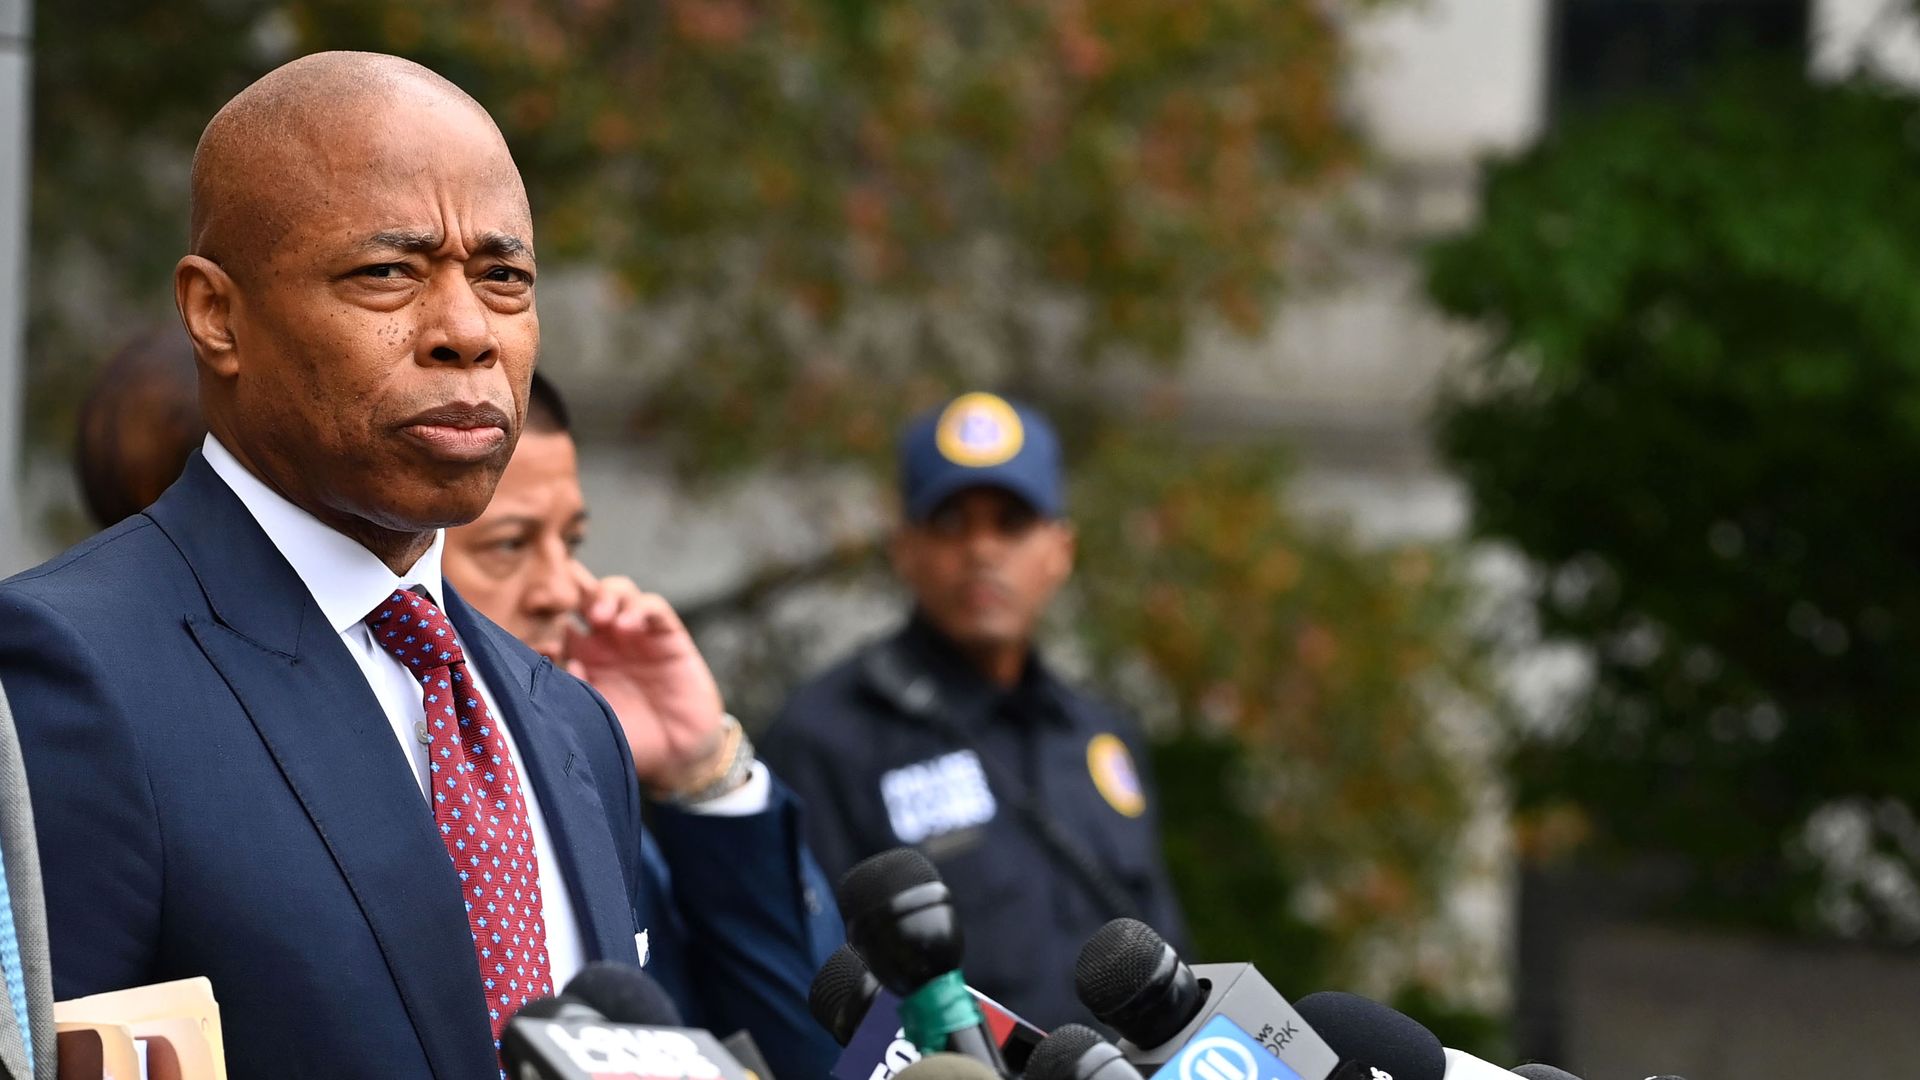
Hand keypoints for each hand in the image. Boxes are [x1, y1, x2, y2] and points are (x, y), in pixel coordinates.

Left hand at [560, 564, 729, 791]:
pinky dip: (639, 608)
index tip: (538, 636)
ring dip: (606, 595)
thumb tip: (559, 661)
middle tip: (568, 606)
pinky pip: (653, 607)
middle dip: (575, 591)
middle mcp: (608, 642)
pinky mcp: (669, 636)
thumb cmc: (631, 739)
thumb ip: (574, 692)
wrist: (676, 755)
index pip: (559, 624)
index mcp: (582, 659)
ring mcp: (638, 635)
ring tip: (599, 616)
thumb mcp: (592, 720)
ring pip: (619, 591)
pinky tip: (627, 625)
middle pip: (586, 596)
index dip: (548, 621)